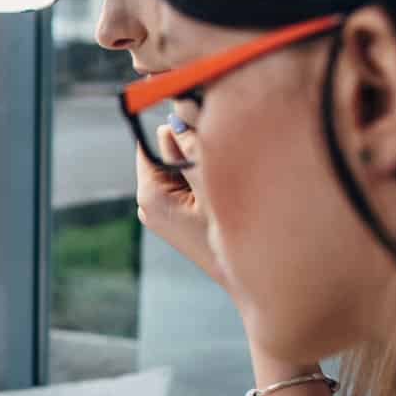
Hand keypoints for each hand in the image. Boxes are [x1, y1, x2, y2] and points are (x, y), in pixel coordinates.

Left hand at [135, 125, 225, 288]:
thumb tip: (176, 116)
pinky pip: (186, 179)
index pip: (156, 139)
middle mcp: (148, 200)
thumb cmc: (230, 238)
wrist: (246, 279)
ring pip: (180, 163)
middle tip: (222, 157)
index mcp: (150, 193)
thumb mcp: (213, 187)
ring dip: (201, 160)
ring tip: (224, 177)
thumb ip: (193, 150)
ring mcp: (160, 208)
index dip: (182, 126)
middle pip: (167, 150)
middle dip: (193, 145)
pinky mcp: (174, 213)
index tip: (208, 122)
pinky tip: (223, 187)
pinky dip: (203, 175)